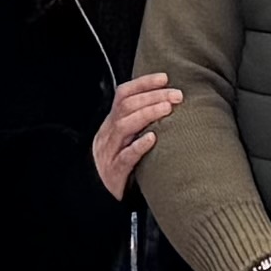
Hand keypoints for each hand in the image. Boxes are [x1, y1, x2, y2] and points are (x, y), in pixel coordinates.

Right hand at [90, 73, 183, 200]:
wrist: (94, 193)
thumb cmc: (116, 162)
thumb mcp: (124, 138)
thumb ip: (139, 122)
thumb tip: (167, 103)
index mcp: (112, 123)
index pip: (124, 95)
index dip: (143, 83)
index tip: (164, 78)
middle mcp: (109, 133)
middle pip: (126, 106)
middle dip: (152, 96)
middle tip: (176, 94)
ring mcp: (110, 151)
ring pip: (124, 126)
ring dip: (147, 114)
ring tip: (167, 108)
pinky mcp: (114, 171)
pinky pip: (125, 157)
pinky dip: (138, 146)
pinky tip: (152, 139)